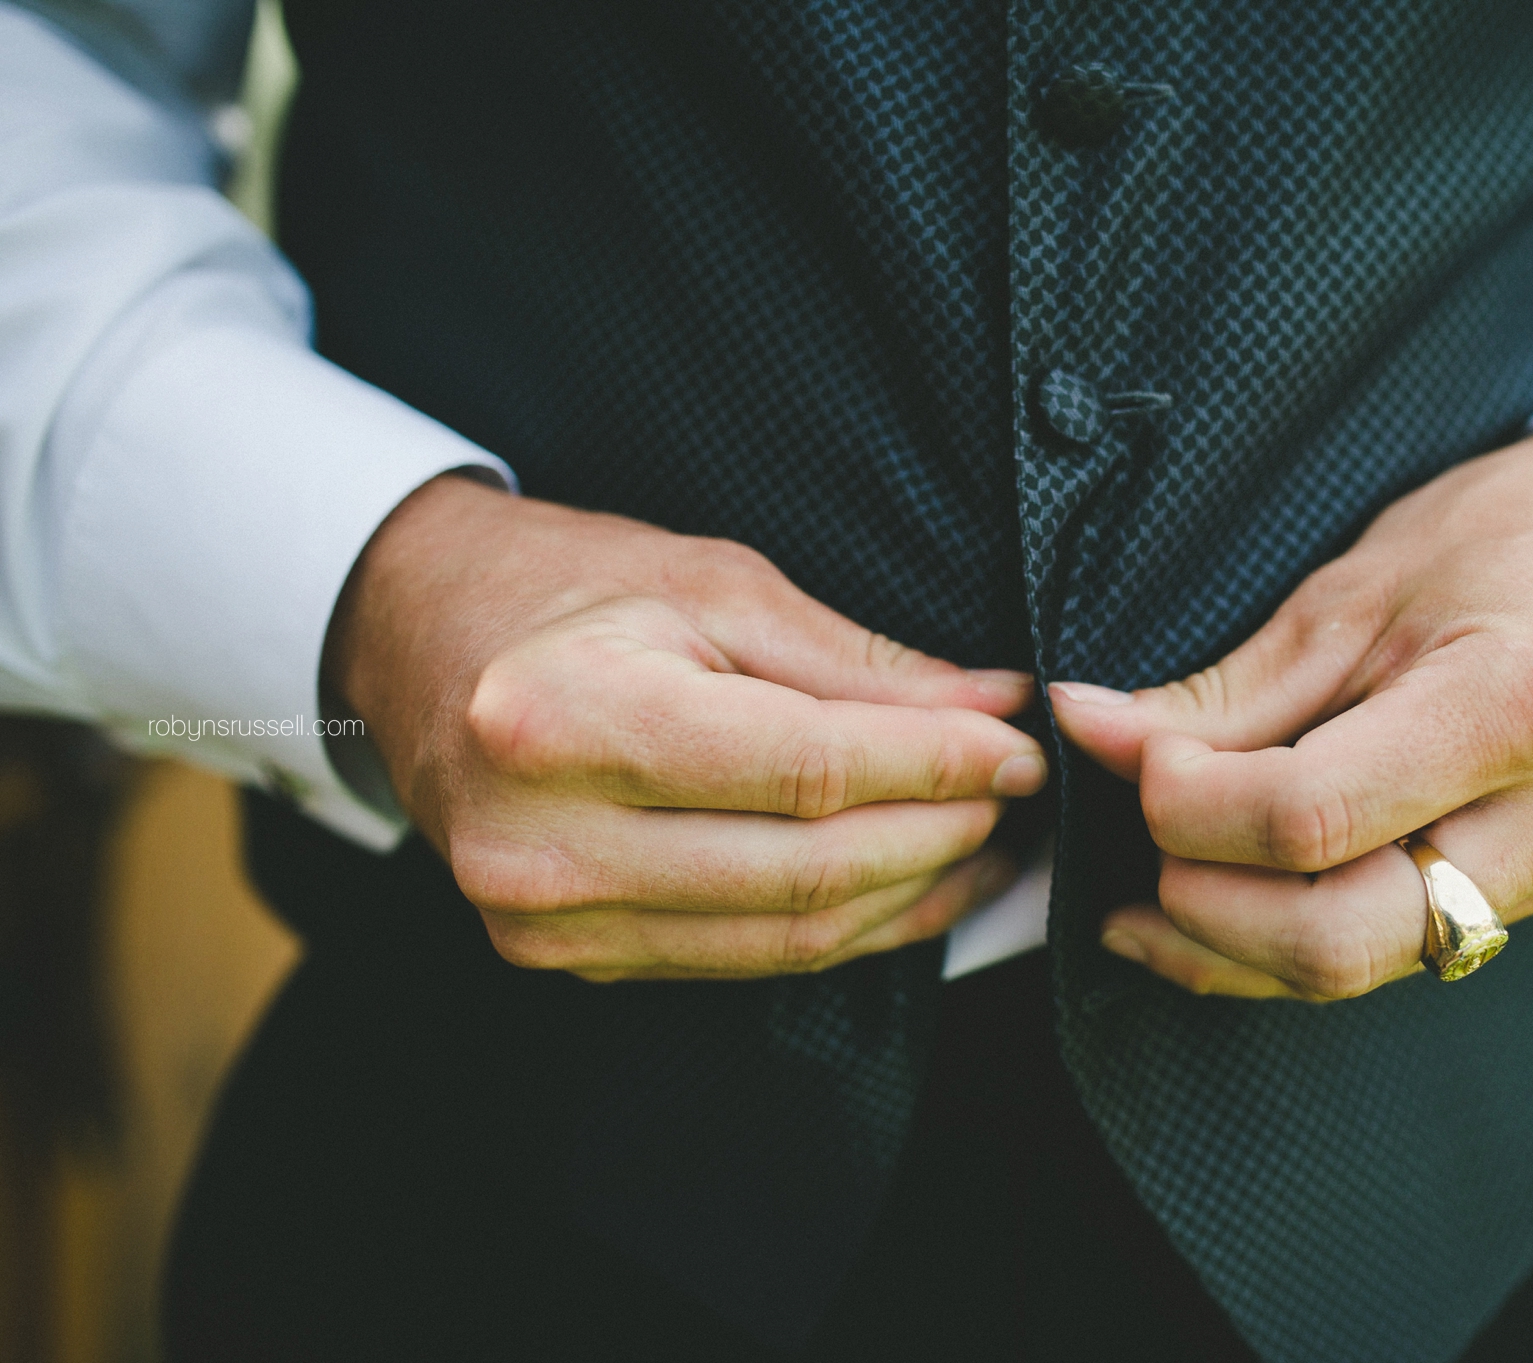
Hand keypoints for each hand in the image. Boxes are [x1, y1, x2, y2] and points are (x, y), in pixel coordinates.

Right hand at [325, 475, 1045, 980]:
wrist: (419, 643)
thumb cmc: (569, 590)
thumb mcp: (715, 585)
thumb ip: (857, 662)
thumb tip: (992, 710)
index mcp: (569, 717)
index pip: (807, 769)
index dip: (935, 765)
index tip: (1021, 746)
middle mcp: (544, 838)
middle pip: (805, 870)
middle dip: (940, 835)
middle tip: (1017, 793)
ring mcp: (544, 916)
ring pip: (785, 934)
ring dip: (909, 896)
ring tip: (987, 843)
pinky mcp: (561, 954)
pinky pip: (742, 957)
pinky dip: (841, 926)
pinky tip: (907, 886)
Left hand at [1050, 417, 1532, 1000]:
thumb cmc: (1499, 539)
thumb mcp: (1352, 589)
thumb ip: (1223, 691)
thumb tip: (1088, 732)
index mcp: (1520, 705)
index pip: (1315, 816)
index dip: (1193, 806)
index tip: (1127, 759)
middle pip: (1340, 934)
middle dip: (1204, 907)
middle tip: (1134, 846)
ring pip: (1358, 967)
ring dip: (1226, 948)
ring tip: (1133, 906)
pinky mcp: (1532, 900)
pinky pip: (1385, 956)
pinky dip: (1279, 950)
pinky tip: (1203, 920)